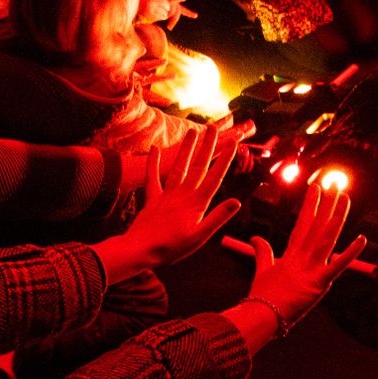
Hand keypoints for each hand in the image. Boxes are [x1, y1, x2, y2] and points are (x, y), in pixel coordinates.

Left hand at [103, 123, 243, 274]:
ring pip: (179, 167)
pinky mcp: (152, 198)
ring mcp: (167, 195)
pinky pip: (152, 177)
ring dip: (186, 149)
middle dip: (207, 147)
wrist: (141, 250)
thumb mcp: (200, 236)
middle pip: (198, 166)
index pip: (215, 178)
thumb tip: (236, 202)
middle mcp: (183, 195)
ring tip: (193, 131)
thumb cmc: (172, 248)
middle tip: (213, 128)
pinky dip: (153, 162)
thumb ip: (218, 217)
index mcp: (197, 204)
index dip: (225, 160)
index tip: (233, 143)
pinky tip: (154, 148)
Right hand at [246, 174, 366, 331]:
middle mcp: (303, 257)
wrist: (261, 316)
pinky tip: (362, 238)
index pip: (303, 224)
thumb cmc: (261, 298)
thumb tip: (254, 237)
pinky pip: (338, 266)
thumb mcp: (262, 271)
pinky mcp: (320, 283)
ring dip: (337, 216)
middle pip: (318, 225)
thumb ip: (262, 252)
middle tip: (335, 183)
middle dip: (327, 203)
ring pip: (327, 237)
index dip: (311, 205)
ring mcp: (312, 269)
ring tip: (344, 197)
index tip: (316, 187)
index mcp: (291, 254)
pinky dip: (351, 252)